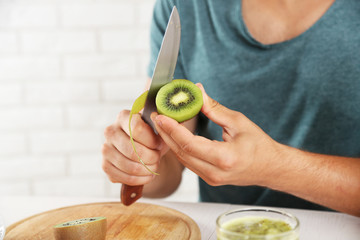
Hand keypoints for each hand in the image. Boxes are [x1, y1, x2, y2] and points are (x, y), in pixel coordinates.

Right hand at [102, 110, 167, 185]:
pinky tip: (148, 175)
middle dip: (151, 157)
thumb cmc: (152, 135)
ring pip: (130, 166)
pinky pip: (125, 178)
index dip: (152, 141)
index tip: (159, 145)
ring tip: (154, 166)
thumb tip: (159, 121)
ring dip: (147, 170)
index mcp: (123, 117)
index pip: (136, 129)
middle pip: (132, 150)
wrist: (144, 148)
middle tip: (157, 158)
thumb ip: (160, 124)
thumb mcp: (158, 127)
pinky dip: (141, 179)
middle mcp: (111, 131)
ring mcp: (106, 149)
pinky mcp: (105, 166)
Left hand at [151, 83, 280, 186]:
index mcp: (225, 158)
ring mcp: (211, 178)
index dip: (172, 129)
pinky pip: (189, 163)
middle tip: (156, 116)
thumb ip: (215, 109)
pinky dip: (179, 148)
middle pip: (181, 153)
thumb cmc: (260, 145)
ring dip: (170, 141)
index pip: (190, 144)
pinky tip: (174, 136)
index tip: (161, 116)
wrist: (271, 168)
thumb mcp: (239, 122)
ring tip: (162, 124)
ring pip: (183, 159)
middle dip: (165, 134)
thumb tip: (198, 92)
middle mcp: (215, 172)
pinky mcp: (209, 179)